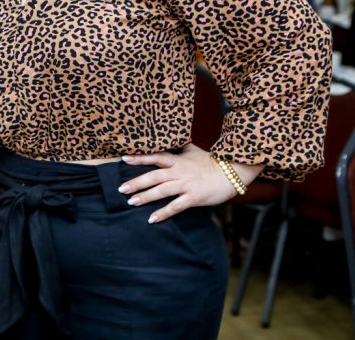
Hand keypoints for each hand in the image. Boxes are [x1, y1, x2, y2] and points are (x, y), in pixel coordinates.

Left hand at [118, 144, 242, 223]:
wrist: (233, 173)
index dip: (140, 157)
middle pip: (154, 176)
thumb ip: (181, 146)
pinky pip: (176, 206)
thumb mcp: (194, 150)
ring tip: (131, 202)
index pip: (155, 157)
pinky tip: (152, 218)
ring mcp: (186, 185)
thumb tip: (172, 137)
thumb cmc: (213, 162)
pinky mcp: (194, 197)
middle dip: (136, 182)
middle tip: (120, 188)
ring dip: (145, 197)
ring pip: (162, 190)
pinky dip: (163, 213)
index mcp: (178, 160)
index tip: (124, 158)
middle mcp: (179, 172)